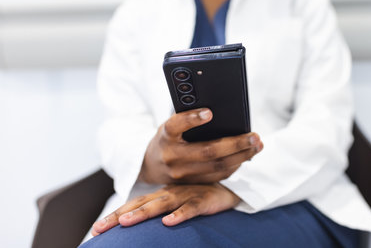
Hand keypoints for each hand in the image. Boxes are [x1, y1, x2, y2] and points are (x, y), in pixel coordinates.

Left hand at [92, 183, 239, 235]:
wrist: (226, 188)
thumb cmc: (196, 196)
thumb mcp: (175, 203)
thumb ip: (157, 211)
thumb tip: (135, 227)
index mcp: (160, 194)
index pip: (133, 204)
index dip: (114, 215)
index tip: (96, 229)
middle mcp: (169, 193)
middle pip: (140, 204)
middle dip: (119, 216)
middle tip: (100, 228)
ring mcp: (185, 196)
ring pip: (161, 205)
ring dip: (143, 213)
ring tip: (126, 222)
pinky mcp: (202, 201)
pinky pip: (189, 208)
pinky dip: (179, 215)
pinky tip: (169, 222)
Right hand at [140, 108, 262, 183]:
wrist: (152, 166)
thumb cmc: (168, 138)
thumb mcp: (171, 125)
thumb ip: (187, 119)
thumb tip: (215, 110)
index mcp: (165, 136)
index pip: (175, 126)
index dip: (191, 119)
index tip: (209, 113)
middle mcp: (172, 156)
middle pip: (207, 152)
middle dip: (235, 144)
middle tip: (255, 136)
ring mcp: (182, 173)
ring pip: (216, 167)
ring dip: (241, 157)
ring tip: (257, 146)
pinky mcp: (192, 183)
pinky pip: (217, 176)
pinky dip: (234, 166)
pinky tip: (246, 156)